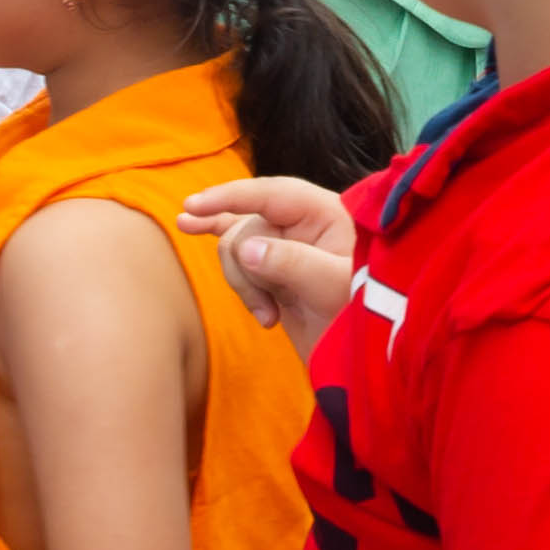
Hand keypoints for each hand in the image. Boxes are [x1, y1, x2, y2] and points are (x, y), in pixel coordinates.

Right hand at [180, 177, 358, 350]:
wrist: (359, 356)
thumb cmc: (362, 313)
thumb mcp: (334, 285)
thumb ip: (293, 263)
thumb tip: (247, 249)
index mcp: (326, 213)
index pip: (272, 194)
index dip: (232, 196)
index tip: (195, 206)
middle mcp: (302, 223)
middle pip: (246, 226)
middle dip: (246, 270)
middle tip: (268, 308)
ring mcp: (283, 245)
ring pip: (234, 248)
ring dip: (243, 286)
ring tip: (268, 316)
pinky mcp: (269, 268)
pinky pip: (234, 247)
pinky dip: (217, 245)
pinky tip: (187, 225)